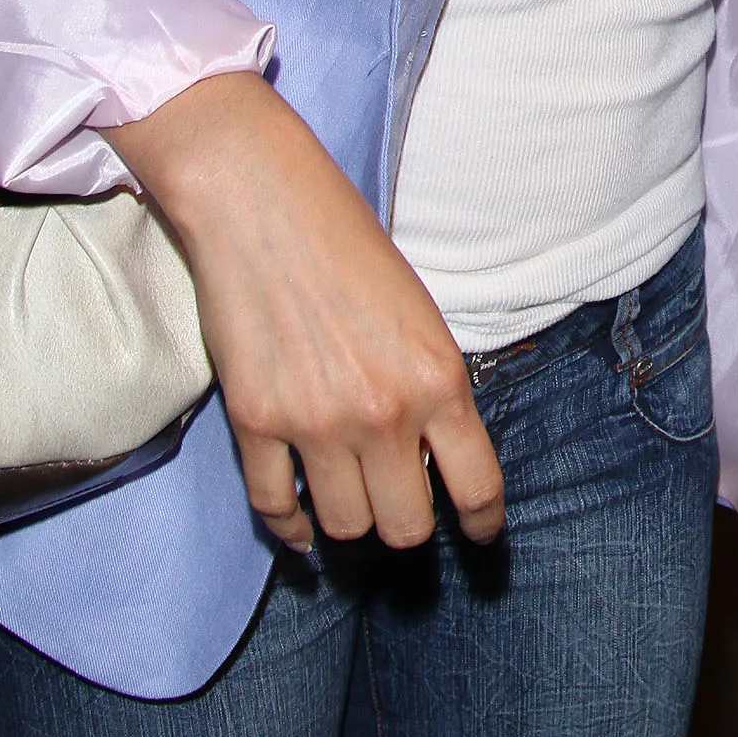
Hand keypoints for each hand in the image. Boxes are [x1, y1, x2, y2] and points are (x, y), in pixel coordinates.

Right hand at [105, 70, 504, 552]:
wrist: (262, 201)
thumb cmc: (348, 242)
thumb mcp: (420, 313)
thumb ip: (431, 388)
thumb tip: (432, 459)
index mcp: (439, 379)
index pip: (476, 486)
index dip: (482, 524)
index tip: (480, 535)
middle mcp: (384, 413)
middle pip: (406, 526)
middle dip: (407, 522)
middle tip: (400, 504)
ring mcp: (316, 423)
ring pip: (344, 527)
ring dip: (349, 520)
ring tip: (350, 498)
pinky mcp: (254, 423)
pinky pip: (275, 508)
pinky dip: (290, 525)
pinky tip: (300, 521)